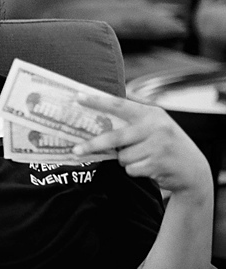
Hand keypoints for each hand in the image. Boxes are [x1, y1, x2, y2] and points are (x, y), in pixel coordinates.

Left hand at [72, 93, 211, 194]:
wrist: (192, 168)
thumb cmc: (166, 143)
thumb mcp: (156, 123)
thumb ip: (135, 114)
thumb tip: (106, 105)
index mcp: (151, 113)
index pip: (119, 104)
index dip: (98, 101)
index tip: (78, 98)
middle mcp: (155, 127)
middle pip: (115, 137)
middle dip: (93, 144)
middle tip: (75, 149)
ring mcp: (158, 146)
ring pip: (122, 157)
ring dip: (125, 160)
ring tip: (141, 156)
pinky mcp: (158, 164)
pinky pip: (131, 169)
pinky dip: (134, 170)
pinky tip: (148, 166)